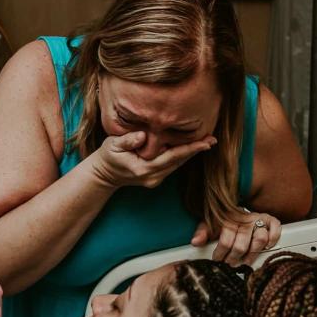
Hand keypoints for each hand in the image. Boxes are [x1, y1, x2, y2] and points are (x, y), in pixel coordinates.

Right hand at [90, 131, 215, 189]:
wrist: (104, 175)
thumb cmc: (108, 156)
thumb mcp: (113, 145)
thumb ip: (128, 140)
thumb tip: (143, 136)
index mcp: (143, 169)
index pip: (171, 157)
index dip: (189, 149)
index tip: (205, 142)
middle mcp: (152, 177)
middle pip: (178, 162)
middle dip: (196, 150)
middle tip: (213, 139)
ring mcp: (155, 180)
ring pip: (177, 164)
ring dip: (191, 153)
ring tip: (207, 141)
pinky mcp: (156, 178)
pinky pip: (172, 165)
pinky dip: (182, 156)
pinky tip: (191, 147)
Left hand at [191, 208, 281, 265]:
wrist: (236, 208)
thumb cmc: (224, 219)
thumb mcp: (211, 224)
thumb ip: (203, 232)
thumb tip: (196, 242)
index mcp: (230, 218)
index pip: (226, 240)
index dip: (221, 253)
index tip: (217, 260)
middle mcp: (245, 218)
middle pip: (242, 244)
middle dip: (233, 258)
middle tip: (230, 265)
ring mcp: (259, 219)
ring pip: (259, 239)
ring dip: (252, 254)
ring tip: (244, 262)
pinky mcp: (270, 220)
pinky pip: (275, 230)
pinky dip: (272, 239)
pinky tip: (265, 247)